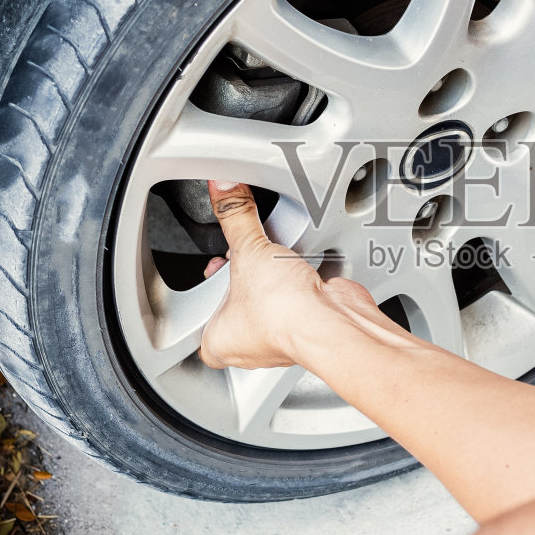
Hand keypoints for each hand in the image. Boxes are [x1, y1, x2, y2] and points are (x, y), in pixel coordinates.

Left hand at [197, 181, 387, 369]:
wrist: (332, 321)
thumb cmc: (283, 312)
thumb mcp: (248, 249)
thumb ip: (235, 215)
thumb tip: (225, 189)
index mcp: (219, 340)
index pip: (202, 310)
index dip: (210, 282)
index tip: (217, 262)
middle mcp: (249, 345)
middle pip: (238, 296)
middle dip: (245, 272)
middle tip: (250, 257)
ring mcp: (281, 336)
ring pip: (269, 296)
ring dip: (273, 274)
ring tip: (277, 261)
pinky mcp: (308, 322)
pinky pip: (297, 295)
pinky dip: (299, 279)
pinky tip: (301, 269)